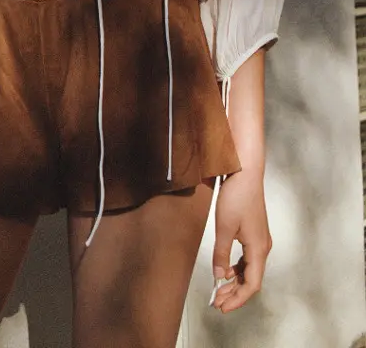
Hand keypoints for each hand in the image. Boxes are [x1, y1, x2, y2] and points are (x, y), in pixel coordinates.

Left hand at [211, 168, 271, 312]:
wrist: (246, 173)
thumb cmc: (237, 197)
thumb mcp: (224, 227)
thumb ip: (221, 253)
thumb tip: (219, 276)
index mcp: (258, 249)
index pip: (252, 284)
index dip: (238, 299)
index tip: (223, 307)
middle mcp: (263, 247)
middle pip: (251, 279)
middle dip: (234, 293)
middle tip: (217, 302)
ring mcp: (260, 240)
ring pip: (249, 269)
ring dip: (234, 280)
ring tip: (219, 289)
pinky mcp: (255, 233)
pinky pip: (247, 258)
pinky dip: (236, 267)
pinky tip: (225, 270)